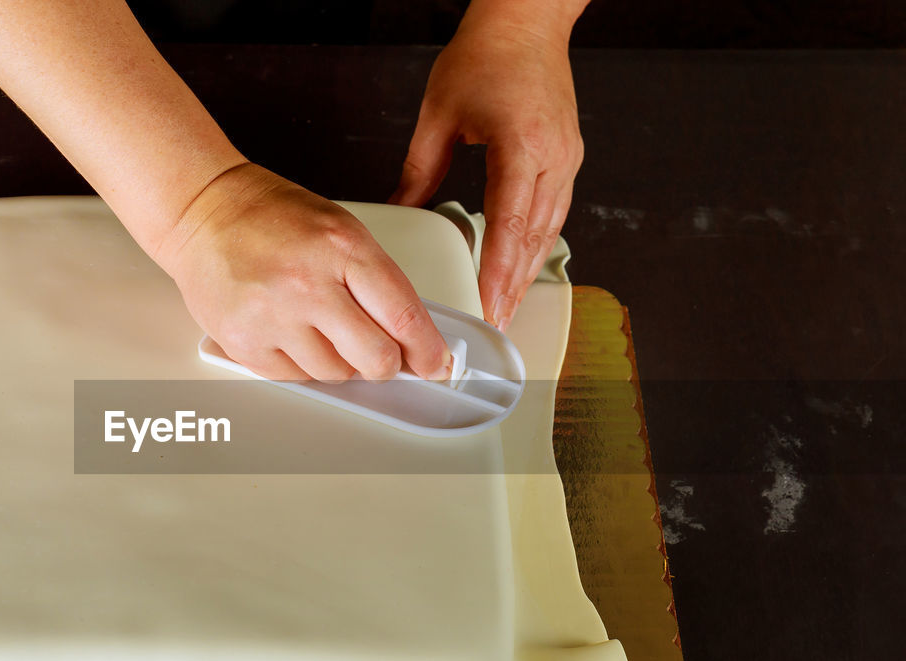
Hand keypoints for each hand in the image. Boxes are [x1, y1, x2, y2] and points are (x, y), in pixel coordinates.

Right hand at [155, 163, 451, 381]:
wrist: (203, 211)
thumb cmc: (269, 216)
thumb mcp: (339, 229)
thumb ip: (375, 279)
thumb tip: (407, 334)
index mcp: (343, 248)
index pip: (404, 316)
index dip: (427, 350)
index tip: (435, 363)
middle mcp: (309, 285)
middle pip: (375, 358)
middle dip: (385, 363)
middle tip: (379, 353)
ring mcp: (274, 317)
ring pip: (335, 374)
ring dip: (338, 361)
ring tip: (317, 326)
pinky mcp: (245, 343)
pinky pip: (293, 378)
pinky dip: (300, 364)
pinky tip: (289, 332)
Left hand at [389, 14, 583, 330]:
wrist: (527, 20)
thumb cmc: (487, 54)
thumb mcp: (439, 114)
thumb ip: (419, 171)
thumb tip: (400, 211)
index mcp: (520, 144)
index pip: (509, 222)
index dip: (498, 270)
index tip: (489, 303)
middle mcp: (552, 156)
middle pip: (534, 237)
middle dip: (514, 285)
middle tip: (496, 322)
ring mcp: (566, 158)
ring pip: (548, 230)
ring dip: (528, 271)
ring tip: (507, 306)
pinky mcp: (567, 158)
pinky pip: (554, 213)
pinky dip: (536, 244)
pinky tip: (520, 265)